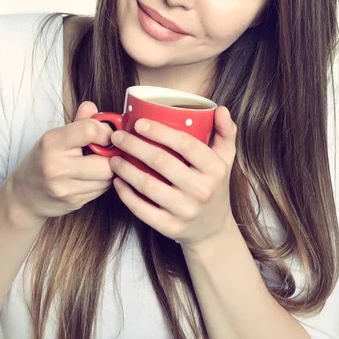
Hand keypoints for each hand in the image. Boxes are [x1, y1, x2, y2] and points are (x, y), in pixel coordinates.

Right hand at [9, 101, 114, 221]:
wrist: (23, 196)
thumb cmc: (41, 160)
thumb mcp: (54, 137)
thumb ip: (78, 122)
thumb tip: (92, 107)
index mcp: (51, 142)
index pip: (90, 130)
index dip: (105, 131)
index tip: (105, 133)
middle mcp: (57, 166)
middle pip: (105, 162)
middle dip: (111, 156)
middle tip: (107, 151)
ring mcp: (65, 188)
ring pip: (107, 179)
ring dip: (109, 170)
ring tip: (98, 163)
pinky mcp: (73, 202)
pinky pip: (101, 190)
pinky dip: (102, 182)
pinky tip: (92, 177)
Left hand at [108, 106, 236, 249]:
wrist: (213, 229)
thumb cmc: (214, 185)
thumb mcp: (225, 159)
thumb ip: (225, 132)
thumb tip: (221, 109)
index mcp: (215, 169)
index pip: (185, 144)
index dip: (159, 131)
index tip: (138, 122)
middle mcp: (202, 190)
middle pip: (161, 162)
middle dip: (134, 146)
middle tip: (117, 136)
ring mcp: (186, 211)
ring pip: (147, 185)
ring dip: (125, 169)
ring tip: (113, 157)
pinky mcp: (170, 227)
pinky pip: (142, 209)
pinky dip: (125, 194)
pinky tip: (117, 181)